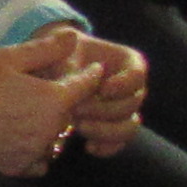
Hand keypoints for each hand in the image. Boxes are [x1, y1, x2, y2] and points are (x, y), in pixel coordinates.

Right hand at [0, 40, 94, 177]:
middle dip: (66, 102)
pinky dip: (36, 153)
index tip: (91, 70)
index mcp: (53, 100)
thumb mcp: (9, 57)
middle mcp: (50, 129)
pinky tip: (20, 139)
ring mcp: (34, 151)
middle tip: (47, 90)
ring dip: (51, 129)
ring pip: (57, 140)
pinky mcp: (16, 167)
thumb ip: (47, 49)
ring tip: (29, 115)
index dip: (89, 76)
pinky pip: (40, 163)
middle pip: (72, 115)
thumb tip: (74, 36)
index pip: (85, 87)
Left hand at [54, 32, 149, 152]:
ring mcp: (122, 110)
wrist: (48, 72)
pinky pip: (118, 143)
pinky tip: (88, 147)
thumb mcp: (60, 50)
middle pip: (133, 103)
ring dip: (107, 131)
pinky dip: (107, 148)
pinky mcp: (110, 129)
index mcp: (126, 63)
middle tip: (77, 109)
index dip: (124, 84)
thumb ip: (67, 53)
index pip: (138, 74)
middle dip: (106, 109)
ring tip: (80, 127)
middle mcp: (130, 88)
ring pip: (129, 126)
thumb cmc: (58, 55)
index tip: (104, 88)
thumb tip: (69, 39)